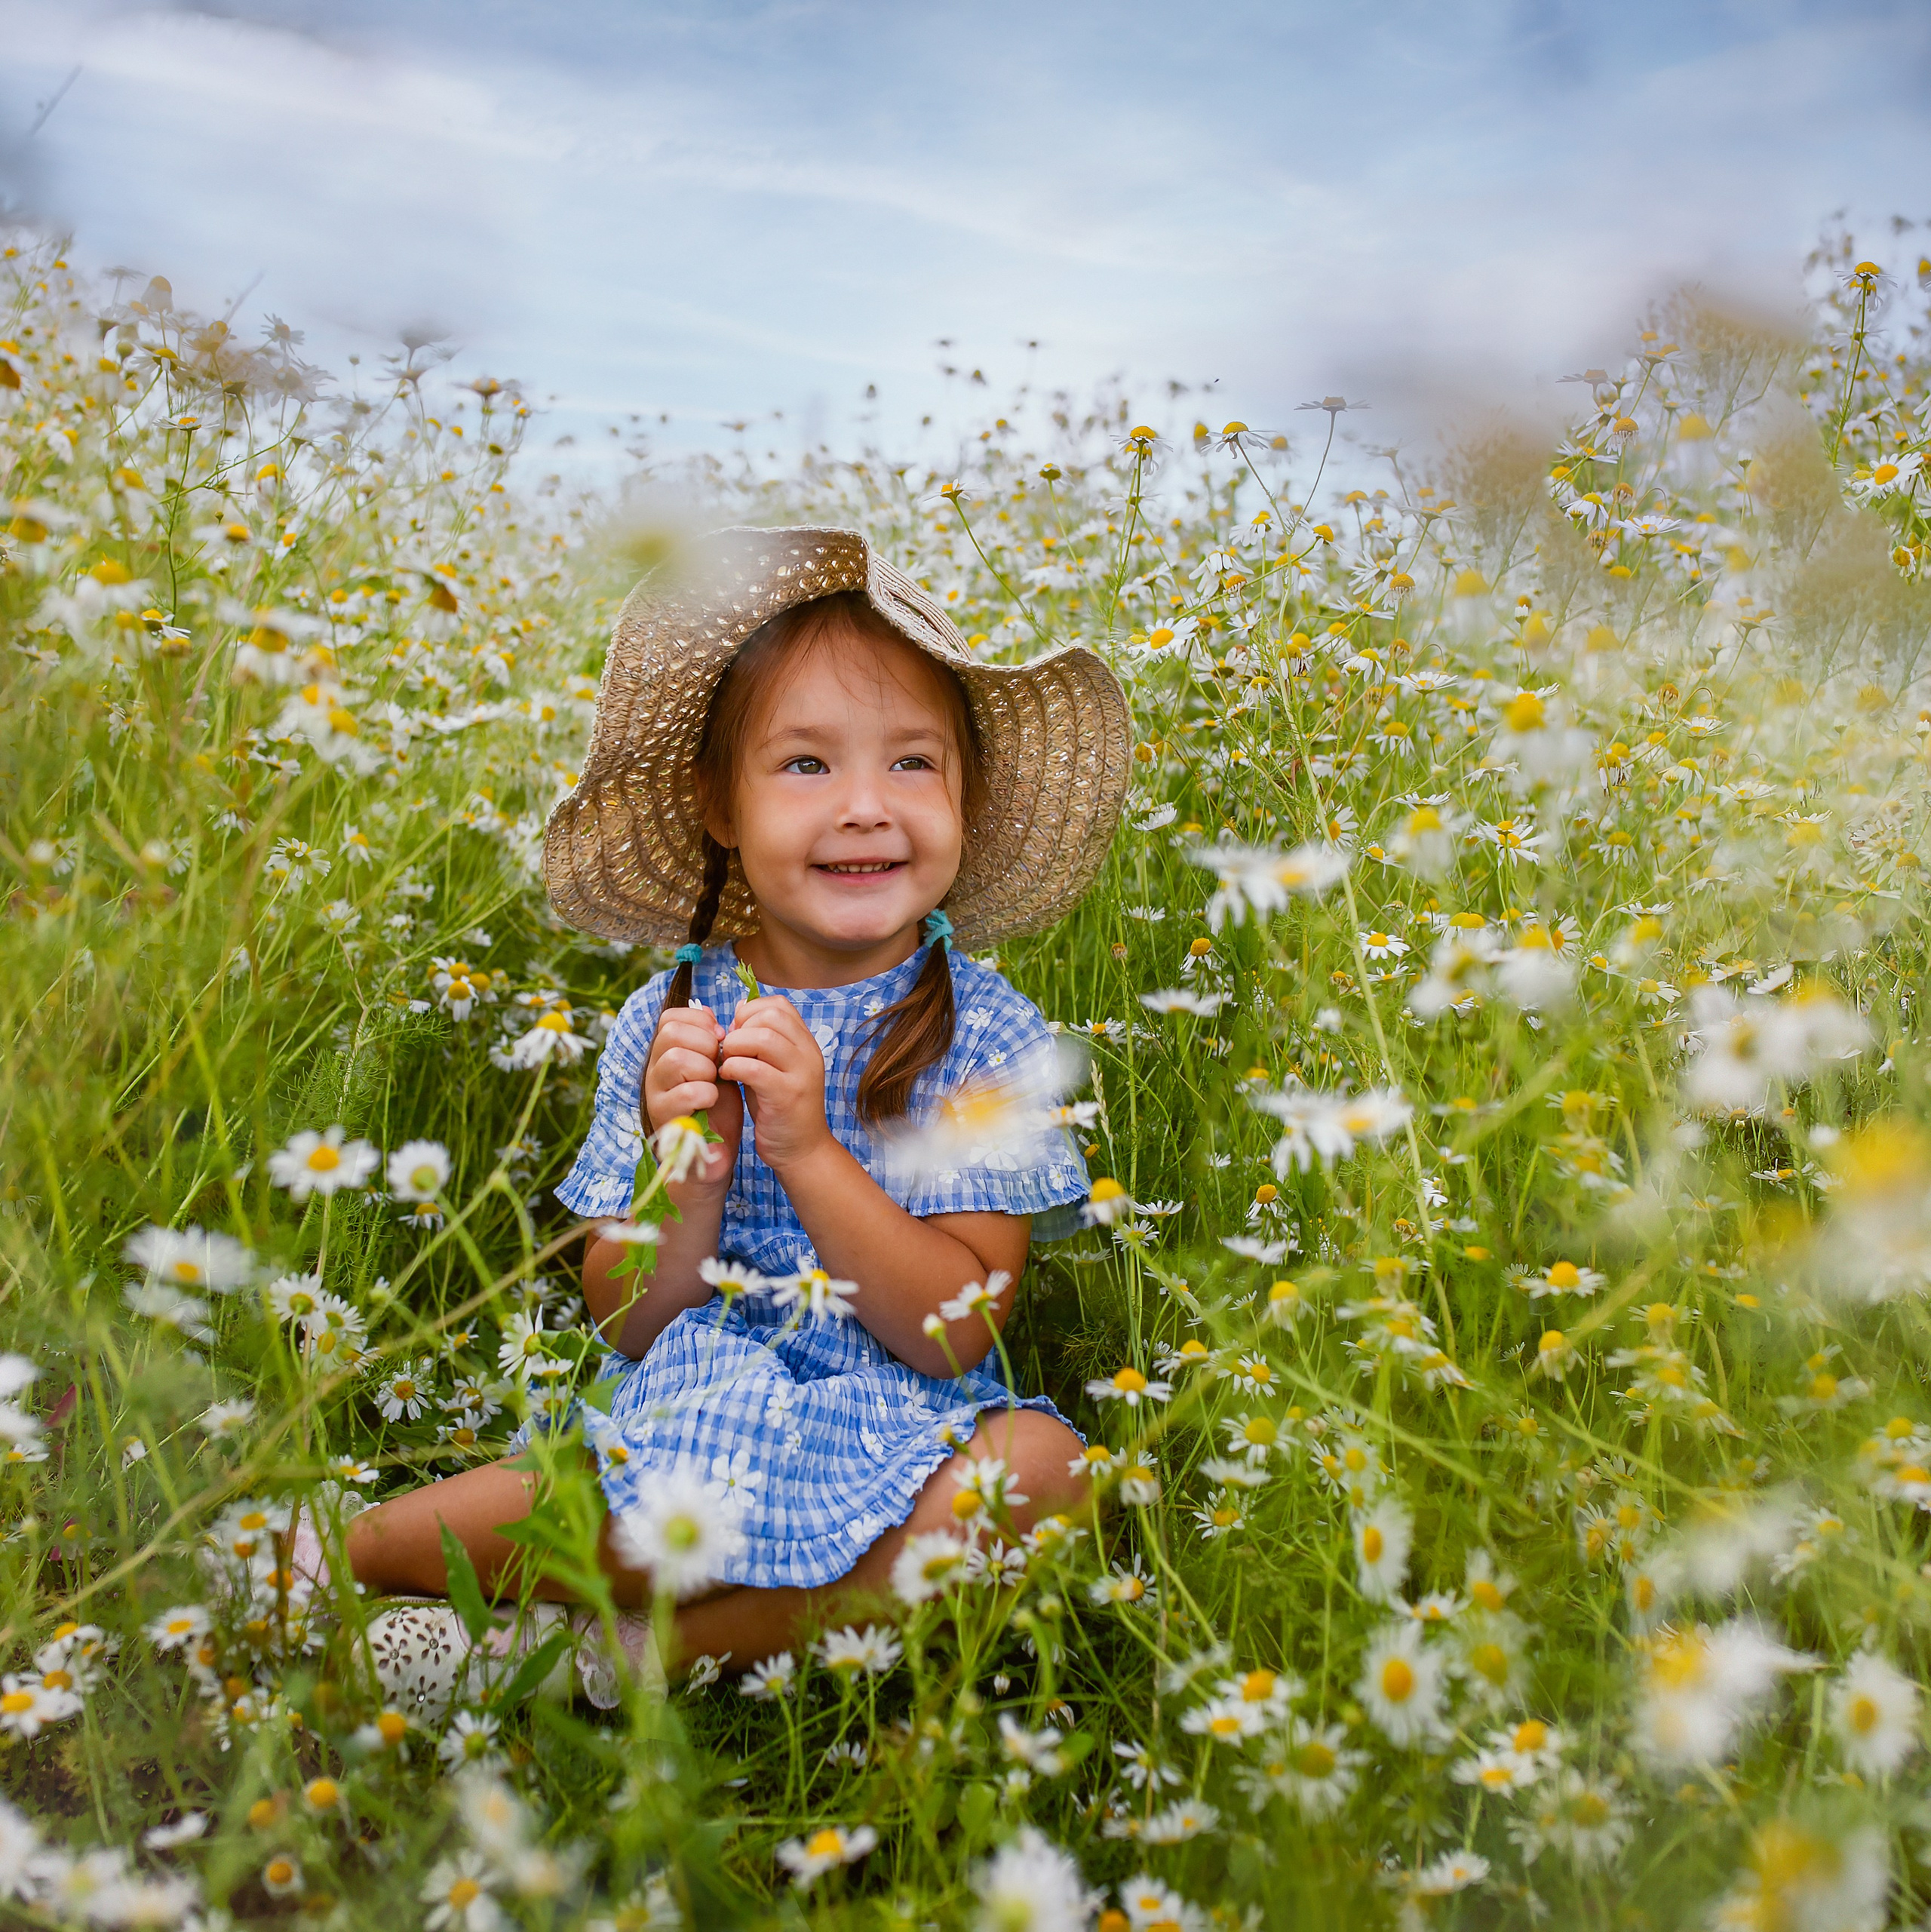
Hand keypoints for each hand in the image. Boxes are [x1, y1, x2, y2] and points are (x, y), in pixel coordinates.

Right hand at [642, 1002, 740, 1191]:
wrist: (713, 1152)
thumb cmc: (716, 1106)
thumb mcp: (716, 1066)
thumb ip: (710, 1040)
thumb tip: (709, 1011)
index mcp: (666, 1052)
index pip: (670, 1018)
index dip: (700, 1022)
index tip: (720, 1038)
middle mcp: (654, 1069)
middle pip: (670, 1033)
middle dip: (704, 1043)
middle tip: (718, 1063)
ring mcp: (655, 1093)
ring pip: (675, 1059)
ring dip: (705, 1069)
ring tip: (714, 1083)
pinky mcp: (664, 1119)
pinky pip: (684, 1094)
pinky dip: (706, 1094)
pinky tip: (712, 1101)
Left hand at [717, 994, 830, 1172]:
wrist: (802, 1150)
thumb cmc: (780, 1108)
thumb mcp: (774, 1067)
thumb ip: (760, 1042)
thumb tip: (738, 1012)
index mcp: (805, 1043)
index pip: (778, 1005)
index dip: (750, 1013)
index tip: (737, 1033)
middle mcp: (808, 1053)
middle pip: (771, 1016)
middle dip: (740, 1028)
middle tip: (729, 1049)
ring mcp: (801, 1074)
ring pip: (763, 1038)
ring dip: (735, 1046)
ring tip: (726, 1062)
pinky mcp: (787, 1096)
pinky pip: (754, 1069)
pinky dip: (733, 1068)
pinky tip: (727, 1076)